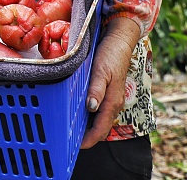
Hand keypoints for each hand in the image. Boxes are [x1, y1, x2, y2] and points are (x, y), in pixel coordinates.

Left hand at [80, 17, 140, 148]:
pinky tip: (78, 111)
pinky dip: (89, 116)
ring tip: (70, 129)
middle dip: (86, 136)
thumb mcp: (102, 70)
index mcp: (112, 101)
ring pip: (99, 119)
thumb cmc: (110, 54)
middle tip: (67, 140)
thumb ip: (96, 90)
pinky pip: (99, 109)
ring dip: (87, 126)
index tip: (74, 147)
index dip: (88, 140)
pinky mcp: (108, 91)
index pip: (100, 129)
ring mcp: (112, 97)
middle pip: (100, 127)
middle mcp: (114, 103)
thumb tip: (91, 108)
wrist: (120, 39)